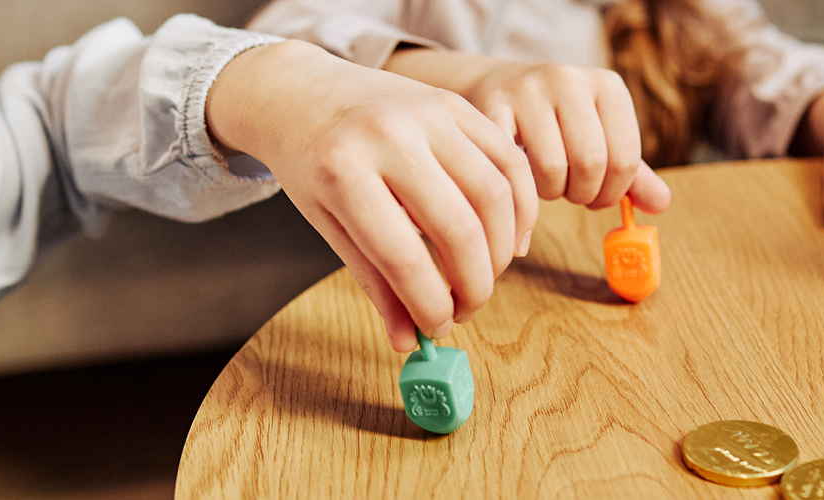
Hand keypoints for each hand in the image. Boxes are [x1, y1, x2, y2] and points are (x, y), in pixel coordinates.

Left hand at [206, 41, 537, 350]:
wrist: (304, 92)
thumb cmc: (313, 163)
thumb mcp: (328, 223)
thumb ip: (373, 281)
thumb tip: (408, 341)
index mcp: (343, 172)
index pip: (402, 258)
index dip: (430, 305)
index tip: (438, 328)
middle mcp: (390, 137)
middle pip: (460, 228)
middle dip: (475, 285)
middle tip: (467, 309)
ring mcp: (429, 114)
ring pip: (495, 195)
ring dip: (501, 251)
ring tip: (484, 276)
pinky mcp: (457, 103)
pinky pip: (508, 160)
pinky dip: (519, 206)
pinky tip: (505, 237)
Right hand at [384, 49, 670, 212]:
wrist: (501, 87)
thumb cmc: (561, 124)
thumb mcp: (601, 138)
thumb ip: (632, 174)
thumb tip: (660, 204)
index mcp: (608, 86)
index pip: (625, 160)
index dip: (613, 192)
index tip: (599, 196)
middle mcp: (570, 78)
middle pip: (591, 165)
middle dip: (583, 194)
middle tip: (572, 193)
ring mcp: (528, 89)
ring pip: (550, 170)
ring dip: (550, 193)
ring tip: (546, 183)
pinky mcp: (492, 106)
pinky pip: (512, 167)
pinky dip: (518, 192)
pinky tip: (518, 189)